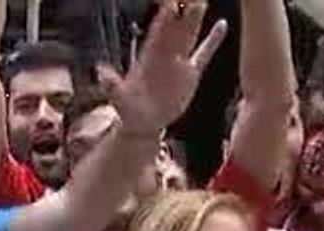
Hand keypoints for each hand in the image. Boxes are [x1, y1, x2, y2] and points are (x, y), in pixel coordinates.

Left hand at [109, 0, 227, 136]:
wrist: (143, 124)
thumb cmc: (128, 111)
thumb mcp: (119, 99)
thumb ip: (112, 85)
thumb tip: (100, 71)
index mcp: (148, 57)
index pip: (158, 29)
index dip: (165, 13)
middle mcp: (164, 55)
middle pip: (176, 26)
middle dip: (183, 8)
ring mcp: (179, 62)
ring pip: (190, 35)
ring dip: (197, 18)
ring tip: (204, 0)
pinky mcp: (191, 74)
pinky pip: (204, 53)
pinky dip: (213, 40)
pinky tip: (223, 25)